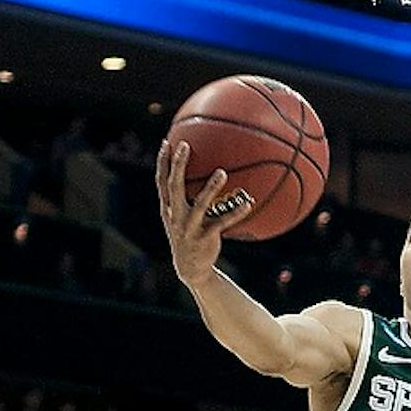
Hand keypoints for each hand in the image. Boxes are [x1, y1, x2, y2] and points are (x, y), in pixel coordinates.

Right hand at [156, 142, 252, 293]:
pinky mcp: (205, 237)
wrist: (190, 268)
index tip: (167, 142)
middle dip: (177, 166)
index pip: (161, 181)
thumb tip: (201, 173)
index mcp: (168, 208)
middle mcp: (175, 216)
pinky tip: (248, 203)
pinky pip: (222, 222)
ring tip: (222, 172)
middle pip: (173, 187)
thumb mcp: (182, 217)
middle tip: (185, 146)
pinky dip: (235, 213)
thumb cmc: (190, 236)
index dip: (162, 162)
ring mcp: (189, 227)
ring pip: (199, 205)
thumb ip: (187, 197)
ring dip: (210, 188)